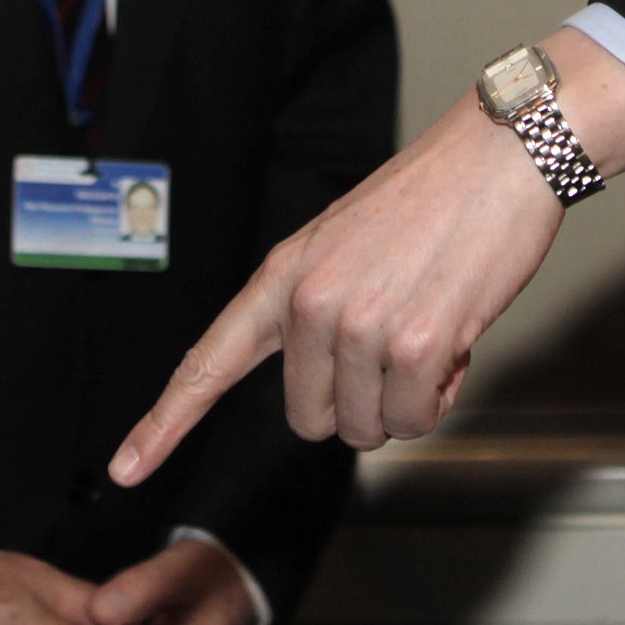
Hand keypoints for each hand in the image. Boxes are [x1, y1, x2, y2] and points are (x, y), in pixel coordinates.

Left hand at [112, 29, 624, 482]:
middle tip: (396, 342)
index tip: (125, 469)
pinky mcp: (416, 344)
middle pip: (311, 419)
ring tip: (431, 325)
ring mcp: (360, 326)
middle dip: (357, 403)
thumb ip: (314, 312)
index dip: (164, 422)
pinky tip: (456, 337)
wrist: (499, 154)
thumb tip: (322, 395)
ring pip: (370, 426)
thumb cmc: (432, 201)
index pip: (210, 361)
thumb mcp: (342, 244)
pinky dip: (442, 395)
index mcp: (282, 275)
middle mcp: (310, 303)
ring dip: (406, 398)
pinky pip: (417, 417)